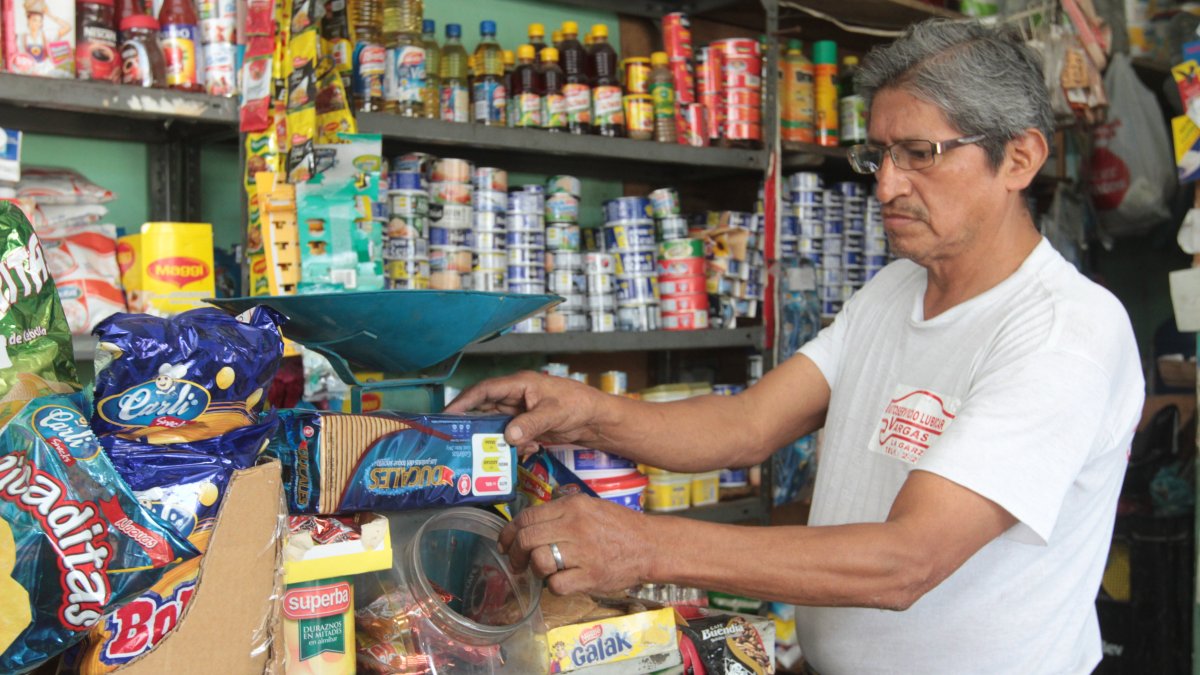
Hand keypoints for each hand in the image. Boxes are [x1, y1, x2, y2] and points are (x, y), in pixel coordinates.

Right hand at [445, 371, 604, 453]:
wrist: (596, 419)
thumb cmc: (578, 404)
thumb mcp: (554, 413)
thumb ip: (531, 424)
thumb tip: (508, 436)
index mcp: (519, 384)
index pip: (484, 390)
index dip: (463, 401)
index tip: (447, 414)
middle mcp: (516, 397)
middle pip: (485, 409)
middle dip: (472, 424)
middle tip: (457, 440)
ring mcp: (521, 412)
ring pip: (496, 426)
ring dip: (494, 440)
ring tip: (488, 453)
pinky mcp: (527, 427)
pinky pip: (511, 437)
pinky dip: (514, 447)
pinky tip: (525, 452)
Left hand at [499, 494, 652, 595]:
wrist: (649, 545)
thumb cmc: (619, 526)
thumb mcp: (589, 506)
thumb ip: (561, 511)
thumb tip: (528, 523)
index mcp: (572, 506)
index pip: (527, 517)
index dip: (508, 532)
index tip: (504, 543)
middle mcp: (575, 525)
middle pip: (527, 539)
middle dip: (514, 553)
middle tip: (515, 562)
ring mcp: (583, 551)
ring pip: (538, 561)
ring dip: (534, 569)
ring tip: (542, 571)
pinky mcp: (590, 575)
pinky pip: (556, 584)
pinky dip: (553, 586)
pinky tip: (562, 581)